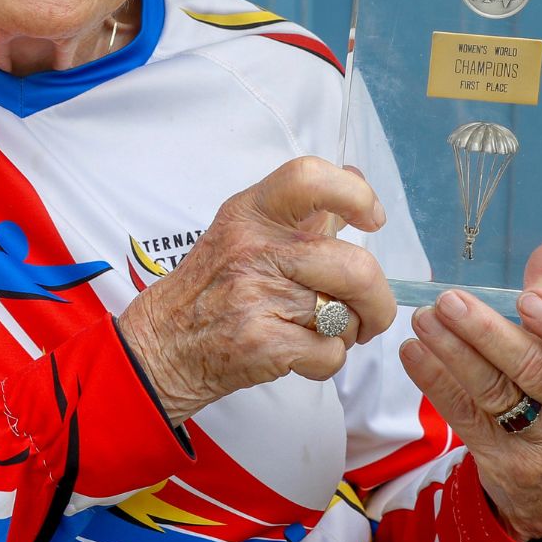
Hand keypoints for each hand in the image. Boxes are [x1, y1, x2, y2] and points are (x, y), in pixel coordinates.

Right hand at [116, 157, 396, 423]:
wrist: (163, 345)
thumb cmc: (210, 288)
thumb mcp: (243, 232)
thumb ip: (302, 211)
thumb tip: (356, 179)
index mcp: (252, 213)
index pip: (311, 179)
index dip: (355, 195)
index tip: (370, 220)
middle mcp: (254, 248)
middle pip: (355, 266)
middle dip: (378, 301)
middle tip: (370, 312)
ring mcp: (258, 296)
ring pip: (347, 316)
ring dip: (345, 333)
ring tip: (318, 331)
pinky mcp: (264, 343)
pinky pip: (330, 353)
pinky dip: (326, 362)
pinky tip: (299, 355)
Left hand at [397, 240, 541, 541]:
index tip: (527, 299)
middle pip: (536, 370)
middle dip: (488, 332)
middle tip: (450, 300)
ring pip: (494, 392)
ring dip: (453, 352)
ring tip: (424, 319)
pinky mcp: (505, 461)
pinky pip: (464, 416)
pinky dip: (435, 382)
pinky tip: (413, 351)